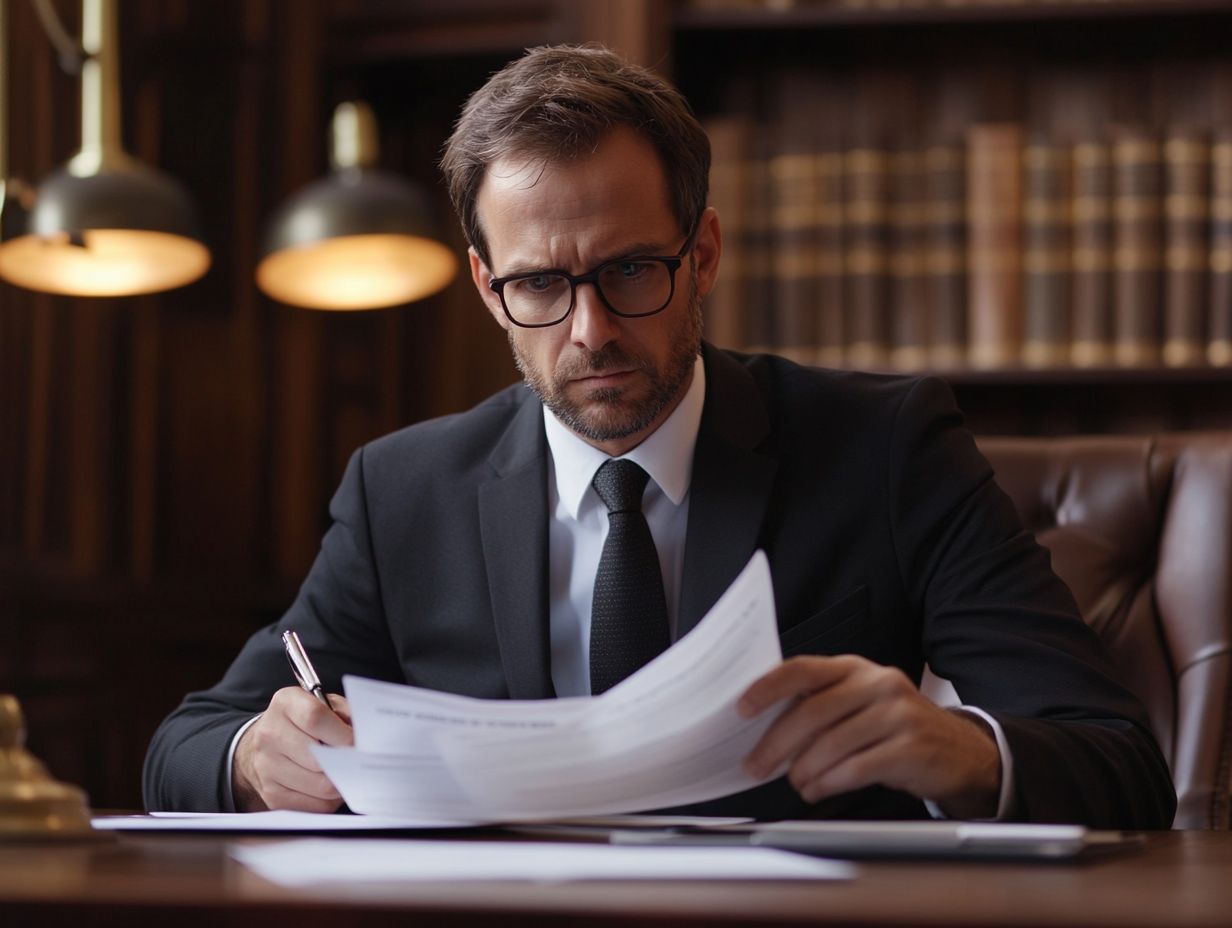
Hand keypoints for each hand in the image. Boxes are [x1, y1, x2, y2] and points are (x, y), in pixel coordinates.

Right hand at [232, 686, 352, 811]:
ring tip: (346, 773)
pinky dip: (329, 800)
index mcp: (286, 703)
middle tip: (358, 763)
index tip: (358, 744)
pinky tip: (331, 787)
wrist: (270, 740)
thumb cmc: (306, 720)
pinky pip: (312, 806)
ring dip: (340, 784)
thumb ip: (347, 715)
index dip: (342, 734)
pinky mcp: (271, 793)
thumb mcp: (327, 704)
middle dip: (345, 763)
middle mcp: (270, 734)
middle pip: (317, 759)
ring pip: (319, 786)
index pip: (314, 718)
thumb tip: (367, 740)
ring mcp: (266, 766)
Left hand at [738, 655, 1000, 819]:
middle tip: (756, 766)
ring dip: (804, 769)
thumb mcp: (860, 704)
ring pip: (833, 743)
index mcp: (855, 668)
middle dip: (777, 743)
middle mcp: (877, 683)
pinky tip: (818, 790)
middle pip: (813, 712)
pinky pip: (857, 767)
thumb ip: (820, 706)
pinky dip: (830, 782)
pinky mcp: (911, 746)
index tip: (741, 708)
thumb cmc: (895, 728)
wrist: (961, 751)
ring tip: (795, 782)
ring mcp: (898, 713)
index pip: (803, 670)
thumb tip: (764, 728)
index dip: (768, 688)